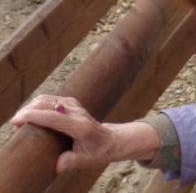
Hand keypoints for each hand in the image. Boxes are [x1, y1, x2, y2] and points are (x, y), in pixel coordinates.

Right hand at [11, 96, 134, 171]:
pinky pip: (49, 99)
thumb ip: (72, 162)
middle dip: (27, 111)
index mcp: (79, 125)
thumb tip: (58, 164)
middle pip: (46, 104)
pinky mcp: (71, 103)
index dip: (33, 116)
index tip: (17, 121)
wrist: (111, 139)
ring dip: (30, 107)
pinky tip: (30, 116)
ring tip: (21, 122)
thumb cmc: (98, 152)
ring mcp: (74, 105)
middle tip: (16, 125)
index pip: (52, 117)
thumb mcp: (87, 160)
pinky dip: (36, 105)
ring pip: (46, 99)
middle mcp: (76, 111)